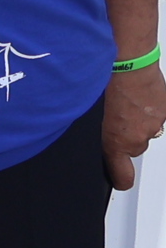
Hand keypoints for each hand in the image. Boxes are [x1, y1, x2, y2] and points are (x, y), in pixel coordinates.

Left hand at [109, 63, 165, 187]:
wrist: (129, 65)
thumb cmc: (106, 85)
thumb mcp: (90, 111)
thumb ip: (99, 129)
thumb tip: (98, 133)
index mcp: (117, 141)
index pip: (122, 172)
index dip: (122, 178)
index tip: (122, 182)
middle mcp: (138, 137)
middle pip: (134, 146)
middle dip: (126, 135)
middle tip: (117, 117)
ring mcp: (154, 125)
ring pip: (146, 130)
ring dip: (137, 120)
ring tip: (126, 102)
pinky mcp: (165, 111)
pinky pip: (156, 115)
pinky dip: (148, 108)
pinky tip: (137, 95)